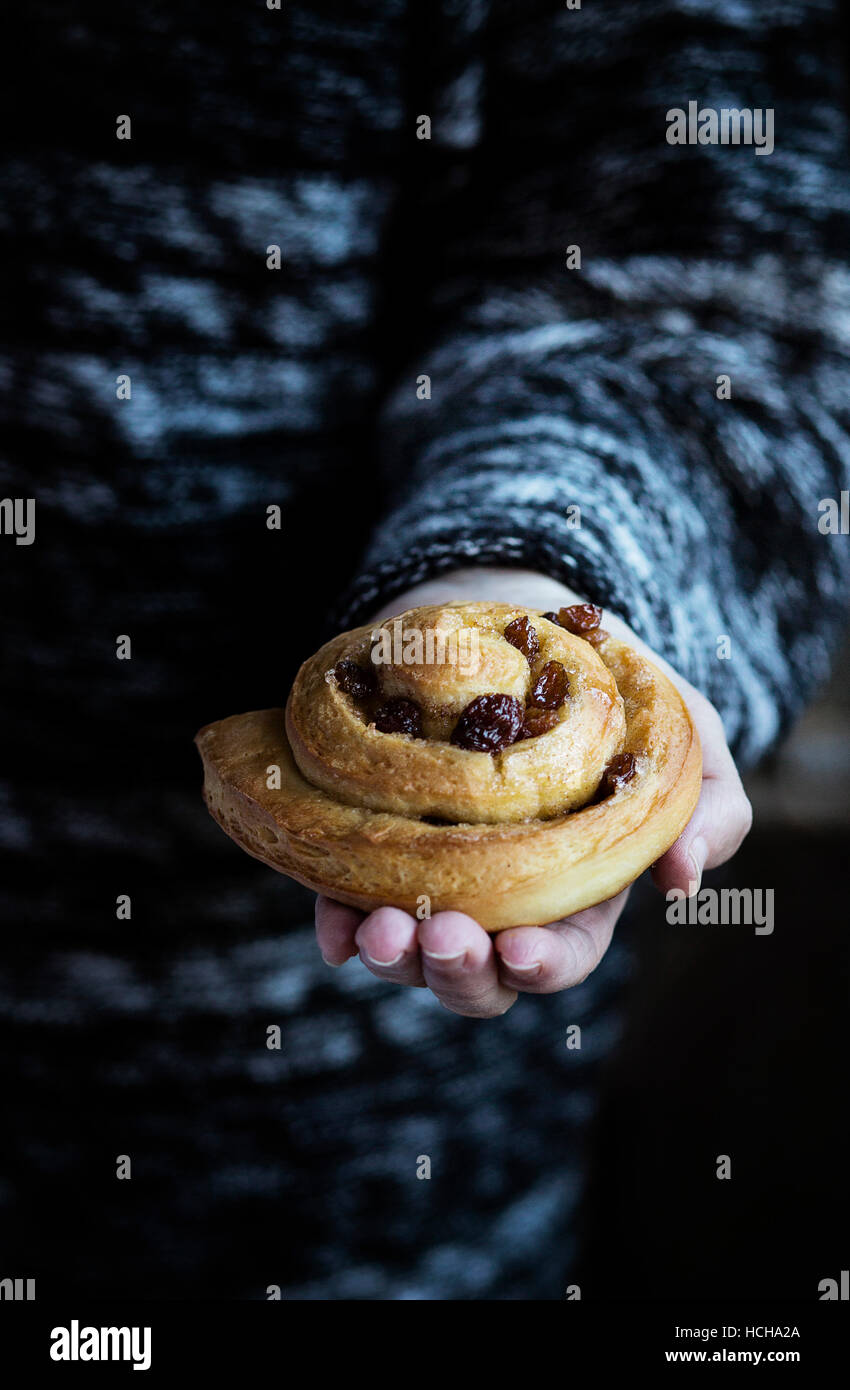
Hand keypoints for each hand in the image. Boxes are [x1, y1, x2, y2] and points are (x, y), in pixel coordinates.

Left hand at [314, 567, 751, 1016]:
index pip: (562, 952)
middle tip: (438, 934)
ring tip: (376, 926)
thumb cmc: (609, 680)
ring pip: (407, 945)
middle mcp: (500, 891)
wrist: (515, 608)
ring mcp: (432, 867)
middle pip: (478, 972)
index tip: (523, 949)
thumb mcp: (682, 726)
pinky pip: (345, 893)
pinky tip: (332, 916)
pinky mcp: (375, 834)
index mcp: (576, 883)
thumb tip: (684, 879)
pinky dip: (334, 917)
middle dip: (456, 970)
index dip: (544, 964)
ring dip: (389, 952)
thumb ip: (710, 801)